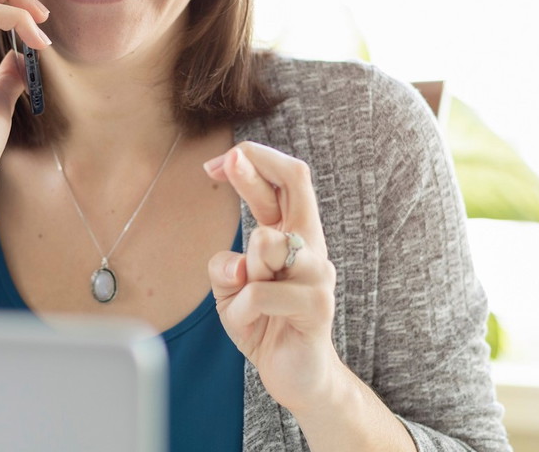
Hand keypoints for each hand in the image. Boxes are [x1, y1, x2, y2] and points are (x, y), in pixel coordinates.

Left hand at [204, 142, 343, 414]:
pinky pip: (260, 293)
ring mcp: (318, 272)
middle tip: (227, 161)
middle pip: (296, 183)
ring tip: (248, 300)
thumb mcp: (231, 290)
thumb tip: (235, 265)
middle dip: (255, 167)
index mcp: (291, 232)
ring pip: (267, 241)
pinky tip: (251, 326)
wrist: (298, 377)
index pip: (285, 180)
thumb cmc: (264, 323)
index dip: (255, 160)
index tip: (220, 163)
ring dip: (244, 270)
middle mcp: (310, 243)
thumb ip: (225, 267)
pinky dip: (241, 310)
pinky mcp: (317, 305)